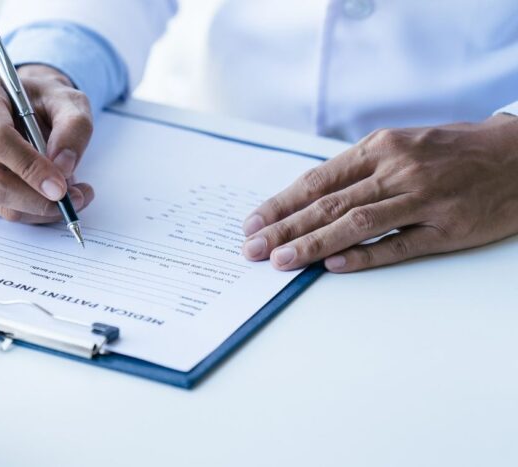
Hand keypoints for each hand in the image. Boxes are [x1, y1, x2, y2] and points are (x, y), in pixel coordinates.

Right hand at [0, 64, 95, 222]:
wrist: (25, 103)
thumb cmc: (44, 98)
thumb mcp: (68, 100)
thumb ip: (73, 128)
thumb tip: (64, 168)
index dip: (29, 168)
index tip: (60, 187)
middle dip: (36, 199)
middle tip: (74, 199)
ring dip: (38, 208)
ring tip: (72, 195)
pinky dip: (31, 210)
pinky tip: (50, 196)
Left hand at [241, 114, 517, 271]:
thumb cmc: (452, 151)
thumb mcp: (402, 145)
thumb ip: (358, 170)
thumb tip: (307, 199)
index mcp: (381, 148)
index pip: (317, 179)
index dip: (281, 204)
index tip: (252, 223)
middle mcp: (398, 171)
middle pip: (329, 203)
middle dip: (284, 228)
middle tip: (252, 248)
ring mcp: (423, 200)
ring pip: (356, 224)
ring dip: (313, 244)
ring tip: (281, 261)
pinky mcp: (447, 229)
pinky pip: (398, 245)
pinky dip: (364, 256)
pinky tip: (333, 267)